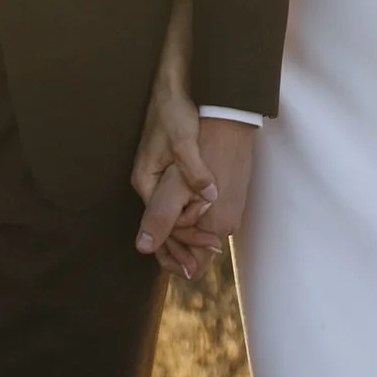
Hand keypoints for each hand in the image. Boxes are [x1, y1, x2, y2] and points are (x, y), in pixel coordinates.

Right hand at [132, 74, 219, 280]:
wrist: (173, 84)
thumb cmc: (174, 109)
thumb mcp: (184, 140)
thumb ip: (194, 171)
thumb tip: (207, 199)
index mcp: (146, 180)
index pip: (163, 222)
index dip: (186, 239)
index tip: (209, 248)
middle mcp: (148, 183)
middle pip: (164, 223)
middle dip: (185, 243)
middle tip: (210, 256)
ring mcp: (157, 177)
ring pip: (171, 214)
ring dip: (188, 231)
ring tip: (210, 246)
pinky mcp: (168, 170)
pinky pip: (177, 200)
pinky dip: (190, 213)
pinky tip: (206, 219)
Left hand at [164, 119, 256, 269]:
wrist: (228, 111)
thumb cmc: (202, 140)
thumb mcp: (174, 180)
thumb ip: (161, 215)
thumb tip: (144, 247)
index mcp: (214, 224)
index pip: (192, 266)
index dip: (168, 257)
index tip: (151, 242)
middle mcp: (227, 223)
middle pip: (195, 248)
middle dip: (173, 235)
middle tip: (156, 209)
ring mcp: (232, 209)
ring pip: (200, 229)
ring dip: (181, 219)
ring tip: (167, 193)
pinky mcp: (232, 195)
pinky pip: (209, 214)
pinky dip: (191, 207)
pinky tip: (180, 188)